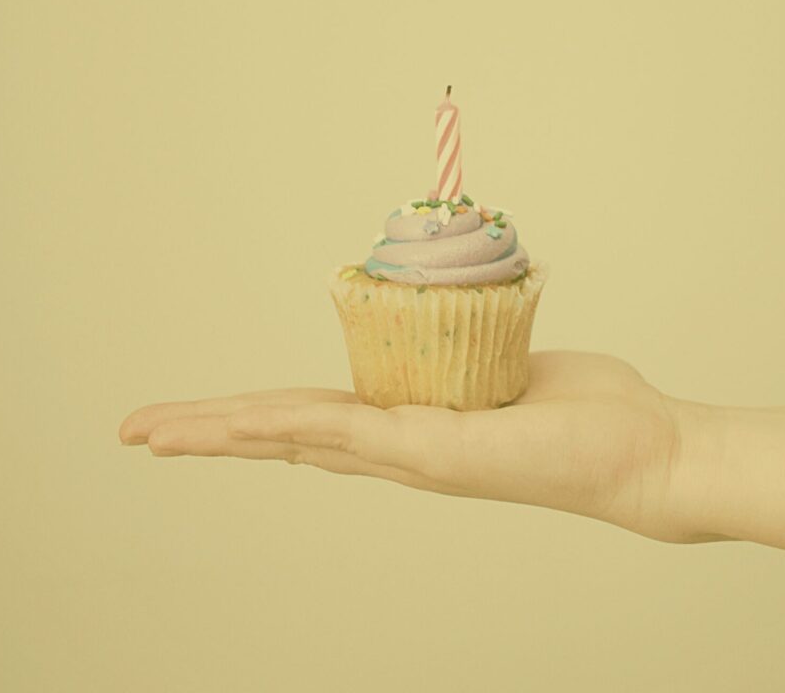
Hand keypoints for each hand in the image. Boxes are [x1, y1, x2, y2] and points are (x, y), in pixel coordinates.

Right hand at [119, 351, 705, 542]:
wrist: (645, 455)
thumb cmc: (589, 413)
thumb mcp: (511, 366)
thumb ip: (469, 354)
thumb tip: (454, 328)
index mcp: (413, 427)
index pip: (315, 418)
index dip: (252, 418)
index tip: (203, 415)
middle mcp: (401, 451)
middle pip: (286, 434)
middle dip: (209, 432)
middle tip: (138, 431)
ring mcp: (413, 457)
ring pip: (297, 436)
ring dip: (221, 432)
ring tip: (154, 433)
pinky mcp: (436, 454)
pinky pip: (346, 431)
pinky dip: (283, 426)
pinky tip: (231, 426)